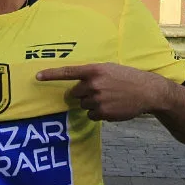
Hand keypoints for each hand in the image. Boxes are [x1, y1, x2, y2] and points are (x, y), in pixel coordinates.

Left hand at [37, 63, 171, 120]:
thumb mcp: (109, 69)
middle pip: (74, 93)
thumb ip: (92, 74)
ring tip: (109, 99)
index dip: (51, 75)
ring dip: (92, 104)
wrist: (147, 91)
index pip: (68, 72)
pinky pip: (91, 116)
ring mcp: (97, 99)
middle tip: (98, 92)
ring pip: (83, 105)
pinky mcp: (103, 113)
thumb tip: (77, 85)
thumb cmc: (127, 78)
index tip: (37, 77)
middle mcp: (93, 84)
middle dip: (83, 94)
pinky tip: (112, 107)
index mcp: (94, 70)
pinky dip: (98, 113)